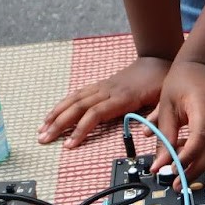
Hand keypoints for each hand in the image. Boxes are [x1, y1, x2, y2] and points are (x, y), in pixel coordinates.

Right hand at [38, 56, 169, 148]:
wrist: (158, 59)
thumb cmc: (161, 82)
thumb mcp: (164, 99)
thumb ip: (156, 117)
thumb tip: (147, 133)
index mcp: (123, 98)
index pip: (95, 114)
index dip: (80, 129)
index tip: (68, 145)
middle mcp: (107, 91)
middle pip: (78, 107)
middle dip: (59, 124)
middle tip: (43, 139)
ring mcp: (102, 87)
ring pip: (74, 100)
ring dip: (56, 114)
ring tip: (41, 129)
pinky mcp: (100, 85)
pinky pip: (77, 94)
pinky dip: (63, 104)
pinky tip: (53, 113)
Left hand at [147, 60, 204, 176]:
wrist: (203, 65)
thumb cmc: (183, 81)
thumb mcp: (166, 105)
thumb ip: (164, 134)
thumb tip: (158, 164)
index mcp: (204, 106)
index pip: (200, 137)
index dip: (187, 156)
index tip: (171, 169)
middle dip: (193, 170)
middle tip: (175, 185)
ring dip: (195, 164)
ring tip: (176, 174)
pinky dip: (198, 153)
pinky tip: (182, 155)